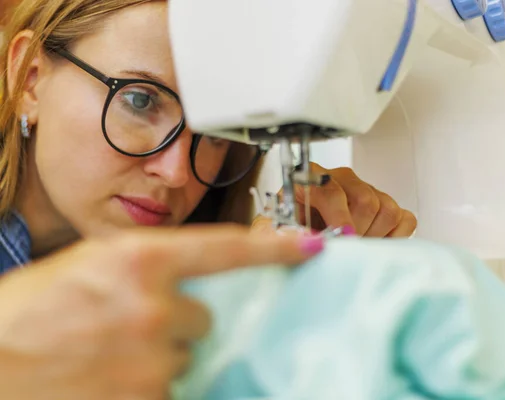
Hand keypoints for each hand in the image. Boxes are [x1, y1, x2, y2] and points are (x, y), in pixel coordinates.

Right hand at [0, 225, 323, 399]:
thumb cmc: (29, 310)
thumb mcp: (91, 264)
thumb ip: (149, 265)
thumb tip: (194, 277)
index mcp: (140, 259)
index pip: (227, 248)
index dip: (274, 246)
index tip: (309, 246)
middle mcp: (153, 306)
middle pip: (205, 316)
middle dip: (178, 322)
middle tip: (130, 324)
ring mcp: (151, 357)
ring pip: (185, 355)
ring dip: (159, 356)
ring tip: (110, 351)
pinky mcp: (145, 398)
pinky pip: (169, 388)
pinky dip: (147, 383)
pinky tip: (109, 374)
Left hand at [253, 163, 416, 237]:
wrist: (295, 236)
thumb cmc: (285, 233)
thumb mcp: (271, 235)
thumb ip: (281, 238)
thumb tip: (310, 242)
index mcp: (309, 177)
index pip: (333, 191)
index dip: (340, 218)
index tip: (344, 240)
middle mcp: (340, 178)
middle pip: (365, 200)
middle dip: (358, 232)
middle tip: (346, 251)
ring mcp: (366, 188)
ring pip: (387, 209)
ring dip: (375, 235)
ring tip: (357, 248)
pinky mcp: (386, 204)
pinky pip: (405, 219)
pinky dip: (396, 237)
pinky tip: (376, 244)